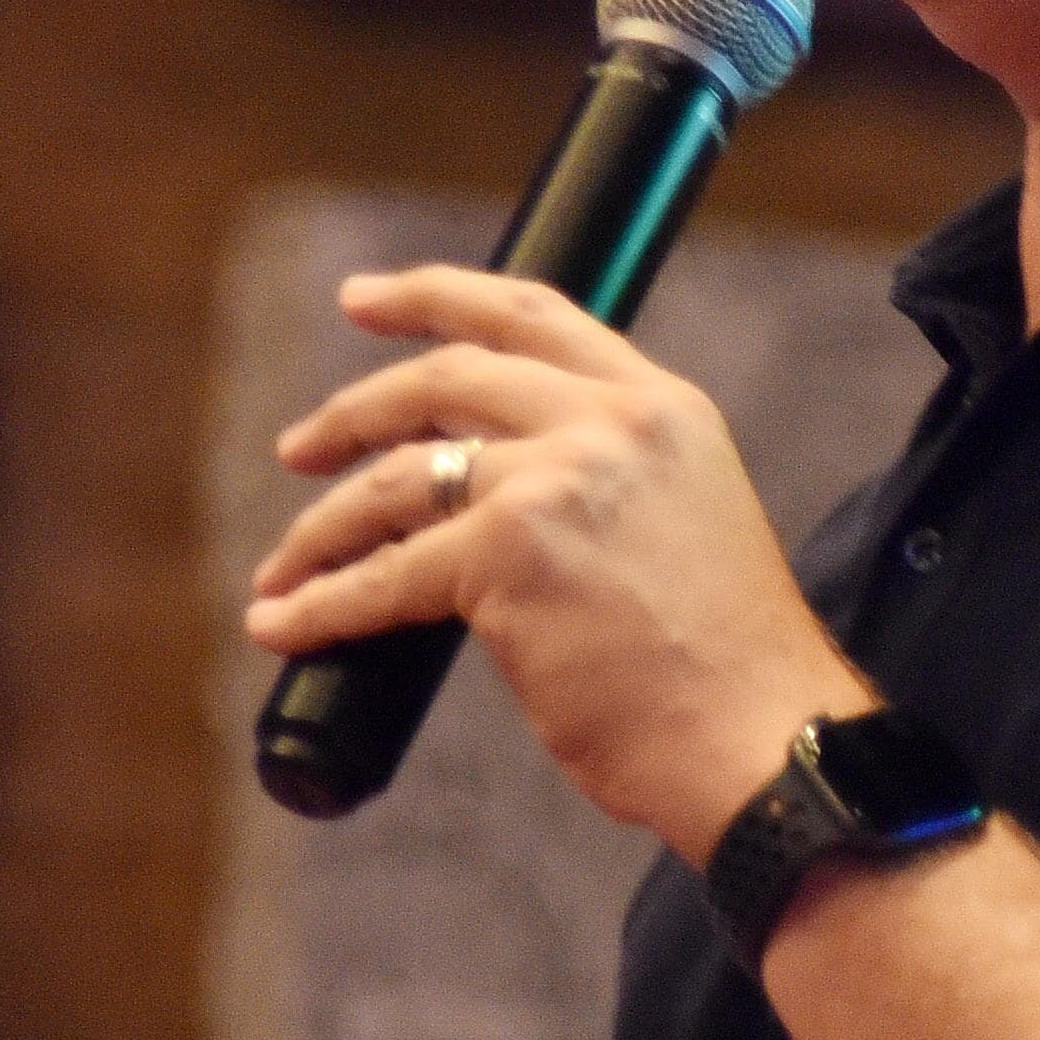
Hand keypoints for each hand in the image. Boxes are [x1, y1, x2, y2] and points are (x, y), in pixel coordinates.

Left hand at [247, 264, 865, 851]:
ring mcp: (556, 479)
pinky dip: (325, 603)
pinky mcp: (509, 553)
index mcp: (662, 407)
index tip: (362, 299)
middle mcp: (610, 423)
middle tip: (298, 444)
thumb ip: (603, 484)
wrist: (758, 742)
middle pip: (448, 377)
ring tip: (282, 568)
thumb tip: (485, 501)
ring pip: (400, 479)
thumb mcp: (680, 525)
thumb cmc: (722, 671)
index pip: (533, 315)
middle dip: (354, 408)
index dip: (435, 297)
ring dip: (323, 525)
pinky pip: (387, 576)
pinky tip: (287, 621)